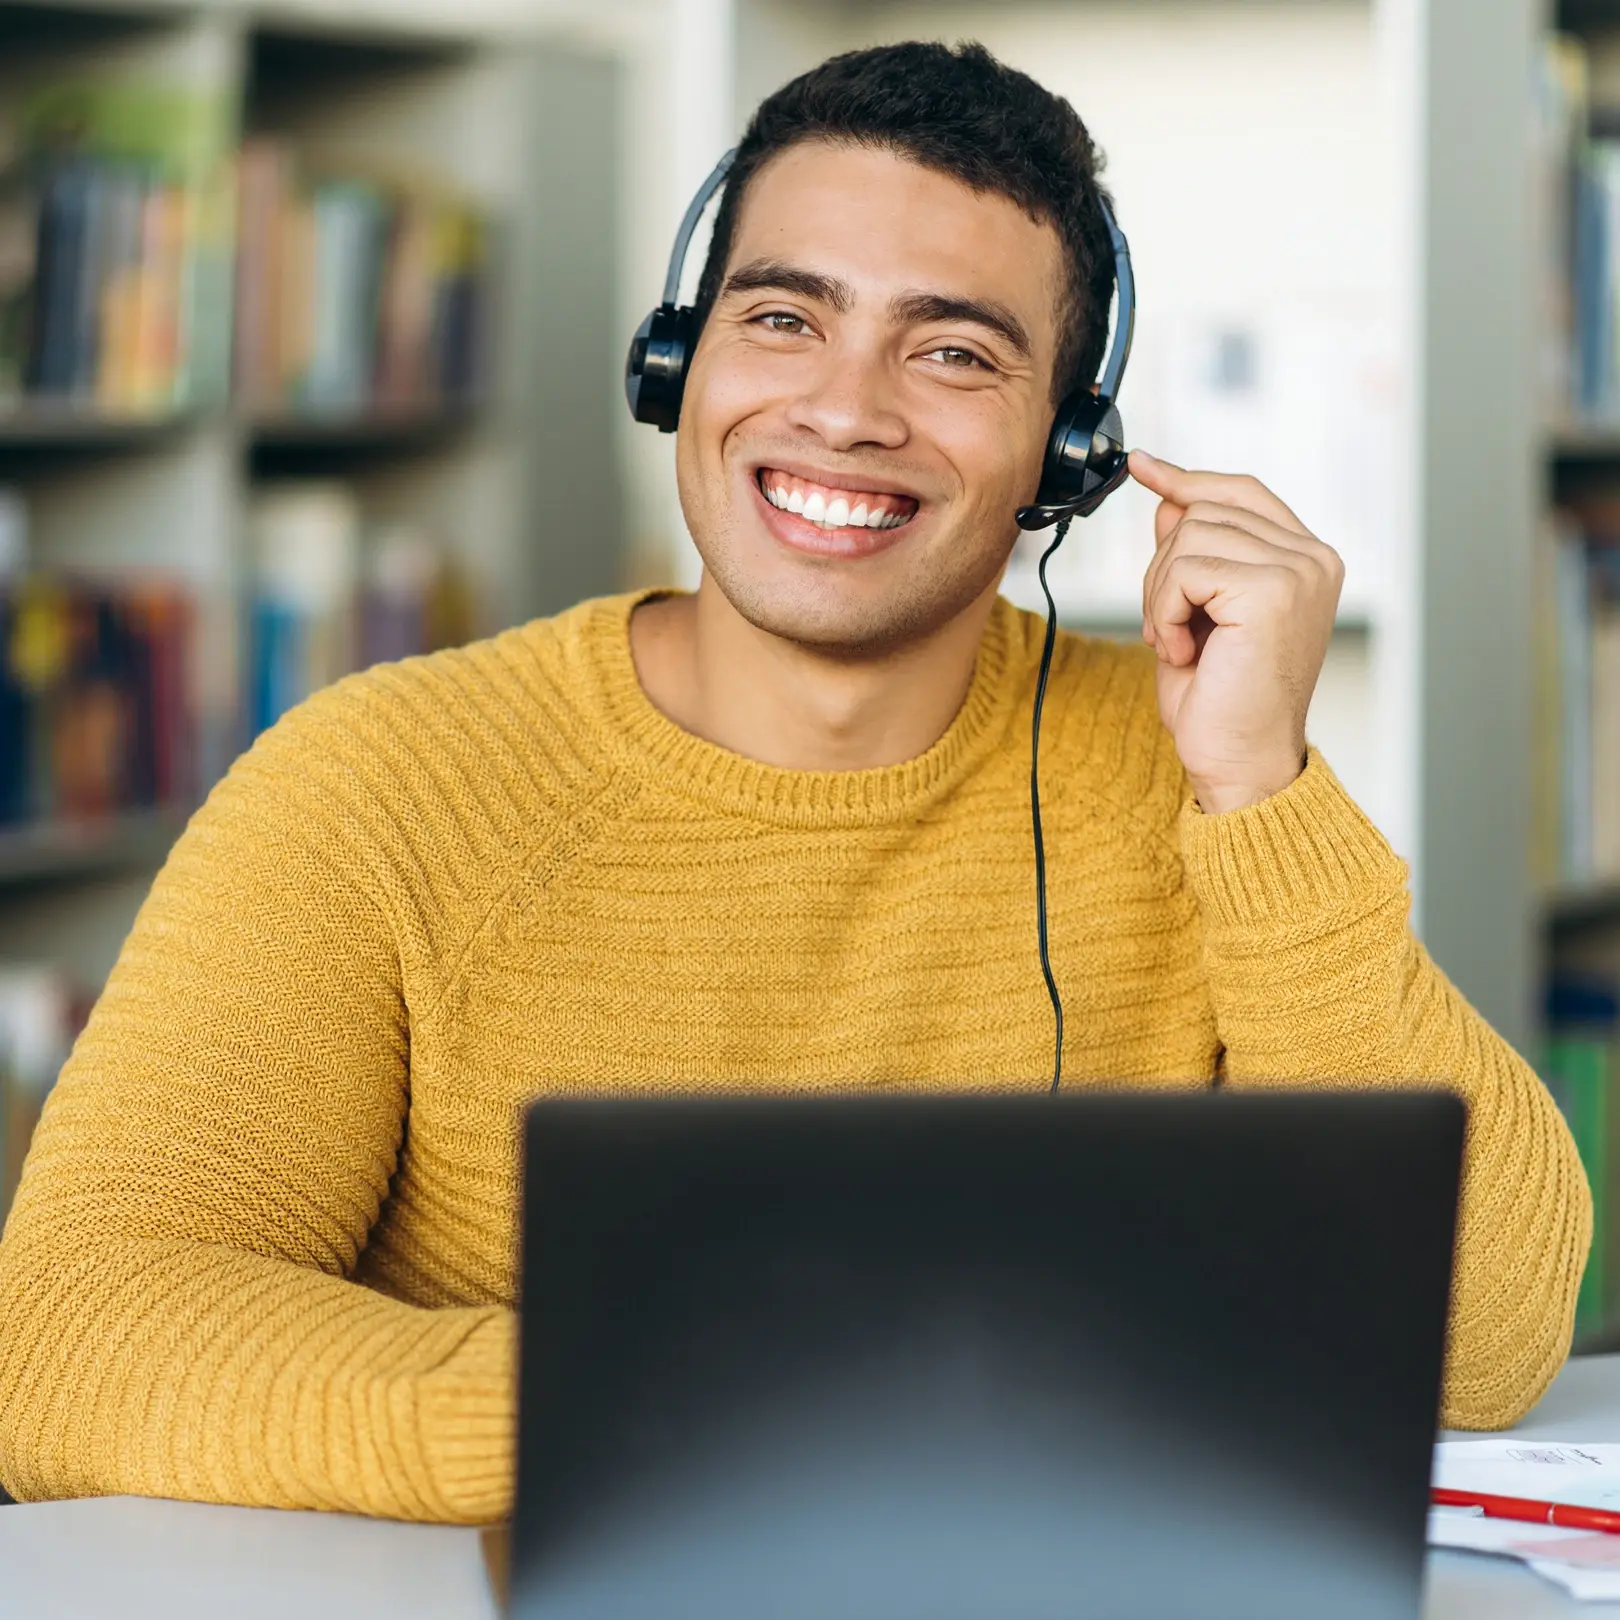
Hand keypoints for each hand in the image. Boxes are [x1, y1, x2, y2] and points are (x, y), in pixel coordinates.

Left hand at [1129, 449, 1343, 814]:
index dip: (1188, 479)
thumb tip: (1168, 500)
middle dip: (1163, 568)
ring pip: (1188, 536)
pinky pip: (1185, 569)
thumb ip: (1189, 555)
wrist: (1239, 763)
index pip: (1242, 493)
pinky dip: (1165, 611)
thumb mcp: (1195, 614)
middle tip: (1170, 628)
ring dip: (1161, 594)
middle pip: (1204, 511)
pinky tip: (1185, 651)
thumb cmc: (1220, 702)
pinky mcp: (1272, 590)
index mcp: (1306, 560)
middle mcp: (1313, 558)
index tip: (1142, 467)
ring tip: (1180, 644)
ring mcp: (1298, 570)